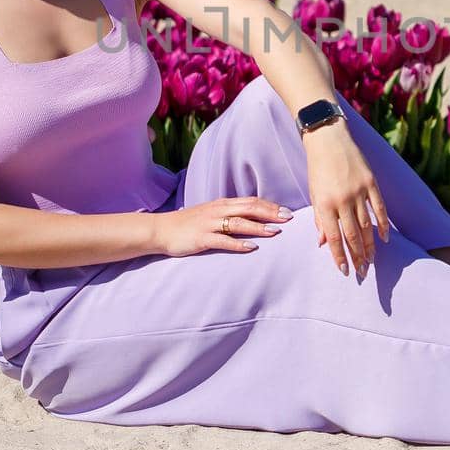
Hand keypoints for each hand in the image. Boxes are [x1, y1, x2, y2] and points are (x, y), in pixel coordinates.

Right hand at [154, 196, 292, 257]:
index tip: (286, 211)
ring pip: (239, 223)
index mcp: (222, 204)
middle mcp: (218, 211)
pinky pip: (223, 240)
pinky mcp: (202, 238)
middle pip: (249, 208)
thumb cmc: (188, 223)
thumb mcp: (210, 213)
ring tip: (275, 232)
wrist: (161, 230)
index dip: (270, 206)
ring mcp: (210, 224)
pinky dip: (238, 244)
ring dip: (258, 227)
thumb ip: (229, 213)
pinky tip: (251, 247)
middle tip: (288, 219)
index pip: (251, 201)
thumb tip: (252, 218)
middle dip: (270, 213)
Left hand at [301, 120, 389, 277]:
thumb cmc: (318, 168)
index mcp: (325, 204)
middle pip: (352, 235)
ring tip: (371, 260)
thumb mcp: (314, 193)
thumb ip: (319, 219)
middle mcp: (342, 199)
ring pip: (367, 226)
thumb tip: (323, 243)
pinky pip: (379, 208)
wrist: (328, 138)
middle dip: (357, 257)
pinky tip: (384, 239)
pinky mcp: (371, 183)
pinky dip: (382, 225)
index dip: (339, 256)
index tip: (344, 271)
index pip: (333, 237)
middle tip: (362, 272)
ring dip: (370, 246)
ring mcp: (358, 191)